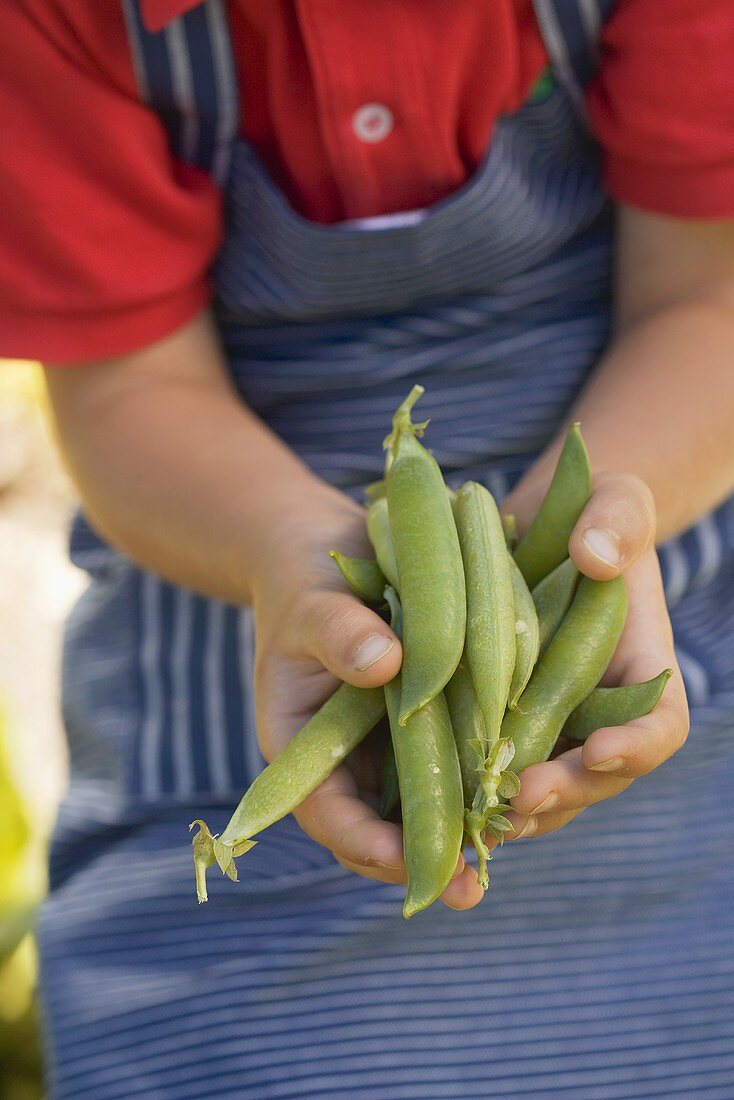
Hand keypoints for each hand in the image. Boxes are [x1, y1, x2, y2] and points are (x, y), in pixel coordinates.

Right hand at [251, 484, 483, 908]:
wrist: (328, 553)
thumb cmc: (302, 580)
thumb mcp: (310, 600)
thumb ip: (336, 631)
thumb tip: (384, 664)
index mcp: (303, 748)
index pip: (327, 815)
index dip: (365, 844)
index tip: (408, 860)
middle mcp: (351, 760)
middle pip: (383, 829)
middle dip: (426, 858)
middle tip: (472, 884)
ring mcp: (393, 746)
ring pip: (428, 804)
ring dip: (466, 826)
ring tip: (512, 837)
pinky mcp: (433, 723)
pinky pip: (459, 758)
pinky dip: (487, 774)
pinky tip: (530, 780)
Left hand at [499, 471, 689, 842]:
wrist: (539, 535)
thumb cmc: (590, 514)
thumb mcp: (613, 499)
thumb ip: (616, 519)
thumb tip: (596, 557)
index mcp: (641, 670)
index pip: (659, 726)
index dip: (636, 746)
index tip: (599, 748)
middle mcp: (600, 712)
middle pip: (596, 777)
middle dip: (563, 791)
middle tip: (522, 795)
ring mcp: (550, 726)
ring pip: (543, 791)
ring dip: (514, 809)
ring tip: (478, 812)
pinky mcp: (500, 727)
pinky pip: (491, 772)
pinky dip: (471, 789)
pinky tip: (439, 797)